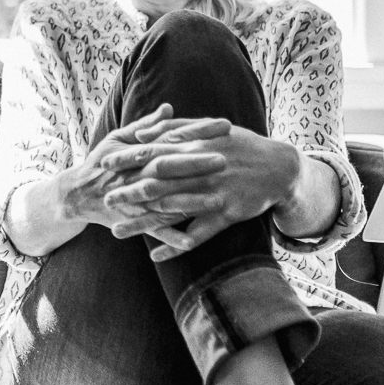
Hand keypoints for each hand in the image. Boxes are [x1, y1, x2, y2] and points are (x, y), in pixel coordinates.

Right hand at [61, 105, 228, 239]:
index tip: (225, 126)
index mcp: (137, 153)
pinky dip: (170, 237)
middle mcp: (137, 175)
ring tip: (218, 201)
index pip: (172, 138)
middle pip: (168, 168)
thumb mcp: (118, 139)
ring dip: (191, 203)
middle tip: (224, 160)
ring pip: (166, 201)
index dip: (198, 131)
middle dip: (196, 165)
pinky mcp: (133, 220)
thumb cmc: (101, 163)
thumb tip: (168, 108)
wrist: (76, 193)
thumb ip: (146, 125)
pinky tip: (191, 242)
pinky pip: (154, 230)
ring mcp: (135, 200)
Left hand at [100, 121, 298, 260]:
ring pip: (172, 211)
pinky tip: (155, 256)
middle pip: (157, 183)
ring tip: (116, 232)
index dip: (128, 158)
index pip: (153, 152)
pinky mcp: (226, 215)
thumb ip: (173, 128)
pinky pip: (198, 234)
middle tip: (104, 199)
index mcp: (194, 148)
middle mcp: (201, 171)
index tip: (103, 164)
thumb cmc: (238, 144)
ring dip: (143, 223)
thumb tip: (142, 133)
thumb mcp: (208, 128)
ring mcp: (213, 194)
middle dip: (128, 192)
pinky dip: (176, 246)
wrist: (279, 167)